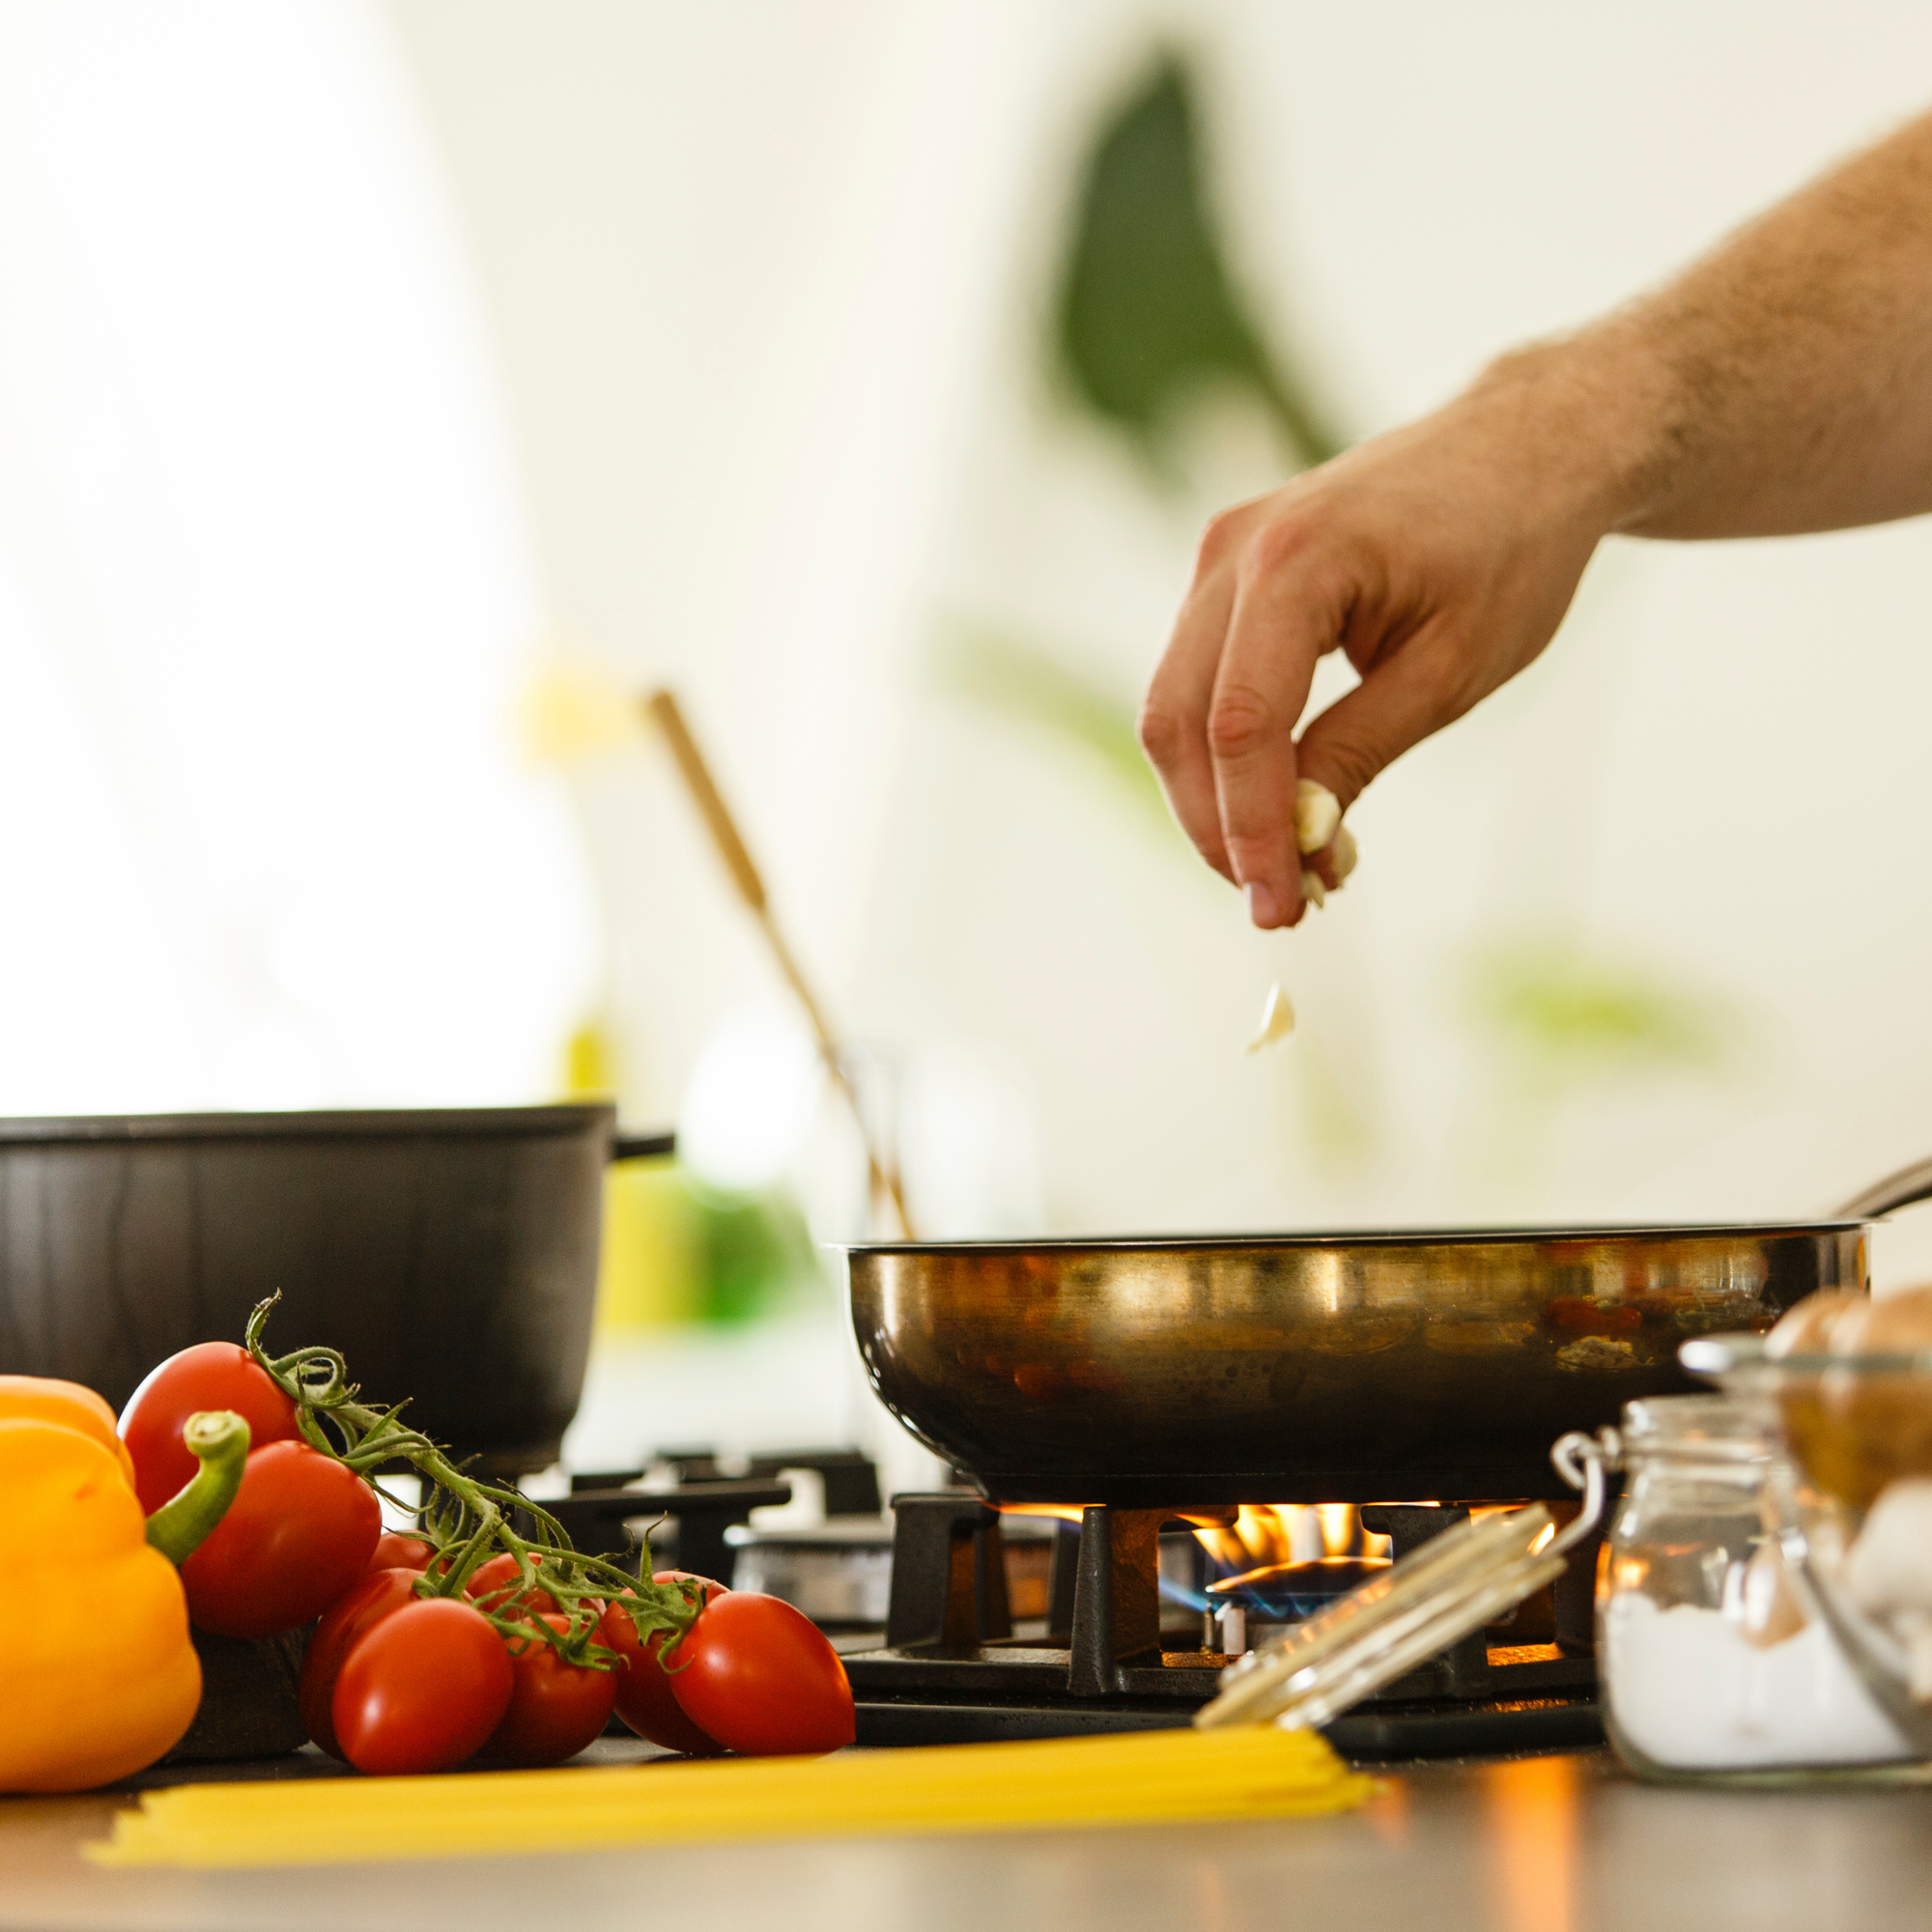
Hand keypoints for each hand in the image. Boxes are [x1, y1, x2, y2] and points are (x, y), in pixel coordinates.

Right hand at [1139, 359, 1618, 926]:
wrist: (1524, 449)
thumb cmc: (1508, 551)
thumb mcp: (1450, 672)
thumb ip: (1358, 753)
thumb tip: (1300, 848)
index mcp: (1295, 560)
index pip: (1243, 725)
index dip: (1252, 829)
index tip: (1281, 908)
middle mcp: (1233, 549)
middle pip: (1182, 723)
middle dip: (1219, 828)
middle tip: (1278, 906)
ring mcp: (1219, 556)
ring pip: (1175, 710)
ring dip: (1214, 801)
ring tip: (1284, 868)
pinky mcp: (1225, 574)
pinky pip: (1198, 682)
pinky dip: (1227, 755)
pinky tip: (1278, 808)